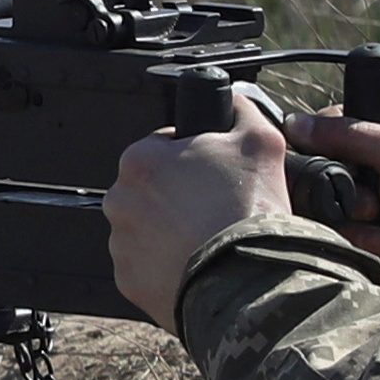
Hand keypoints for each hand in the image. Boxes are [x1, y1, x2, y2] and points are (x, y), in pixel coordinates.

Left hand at [105, 90, 296, 326]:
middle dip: (179, 196)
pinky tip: (195, 262)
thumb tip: (231, 100)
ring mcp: (120, 244)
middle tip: (215, 207)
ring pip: (146, 229)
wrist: (246, 280)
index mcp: (140, 160)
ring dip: (171, 230)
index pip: (163, 147)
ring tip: (207, 238)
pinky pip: (146, 266)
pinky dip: (166, 264)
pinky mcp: (127, 280)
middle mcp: (119, 200)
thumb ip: (239, 110)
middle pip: (152, 190)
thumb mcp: (260, 139)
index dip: (194, 158)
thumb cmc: (249, 209)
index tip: (214, 175)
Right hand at [275, 110, 379, 342]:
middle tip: (373, 202)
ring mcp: (368, 208)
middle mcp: (378, 170)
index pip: (336, 126)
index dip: (325, 141)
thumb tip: (294, 124)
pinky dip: (354, 242)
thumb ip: (350, 133)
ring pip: (323, 205)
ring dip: (350, 220)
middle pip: (322, 168)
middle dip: (340, 189)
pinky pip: (331, 234)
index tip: (331, 159)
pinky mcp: (359, 241)